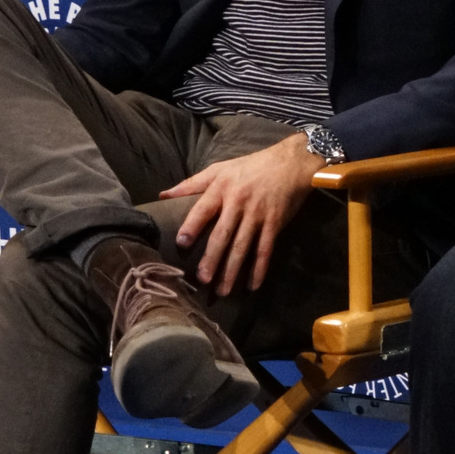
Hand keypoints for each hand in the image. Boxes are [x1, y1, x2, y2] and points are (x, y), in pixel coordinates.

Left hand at [160, 134, 321, 295]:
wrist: (292, 163)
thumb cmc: (251, 166)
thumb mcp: (221, 168)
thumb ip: (192, 184)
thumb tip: (163, 195)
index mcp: (222, 188)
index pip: (204, 209)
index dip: (193, 225)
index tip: (182, 243)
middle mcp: (239, 202)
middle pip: (223, 234)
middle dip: (213, 258)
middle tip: (202, 279)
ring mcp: (258, 214)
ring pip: (243, 246)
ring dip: (232, 270)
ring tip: (222, 290)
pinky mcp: (275, 223)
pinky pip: (266, 249)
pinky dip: (259, 268)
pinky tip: (252, 285)